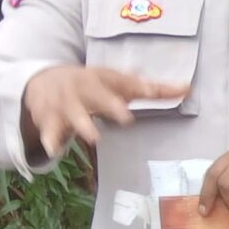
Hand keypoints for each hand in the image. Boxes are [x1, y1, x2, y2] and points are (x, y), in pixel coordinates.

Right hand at [21, 64, 189, 156]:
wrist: (42, 80)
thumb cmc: (93, 84)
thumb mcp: (118, 83)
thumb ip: (151, 89)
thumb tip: (187, 88)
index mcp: (102, 78)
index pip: (121, 81)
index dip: (136, 86)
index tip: (150, 91)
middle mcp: (83, 89)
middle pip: (96, 95)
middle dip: (110, 104)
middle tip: (126, 117)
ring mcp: (64, 104)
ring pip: (73, 114)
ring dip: (83, 125)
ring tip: (94, 137)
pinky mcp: (48, 119)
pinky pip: (49, 131)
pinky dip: (50, 140)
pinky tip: (54, 151)